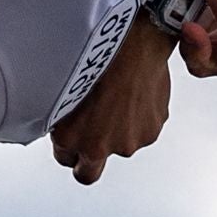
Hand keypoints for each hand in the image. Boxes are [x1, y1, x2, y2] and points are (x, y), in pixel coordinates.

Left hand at [50, 27, 173, 183]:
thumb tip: (65, 123)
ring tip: (119, 98)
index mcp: (70, 138)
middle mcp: (99, 146)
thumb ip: (66, 118)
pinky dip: (140, 116)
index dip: (69, 148)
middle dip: (88, 160)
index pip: (65, 160)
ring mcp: (128, 141)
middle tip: (92, 138)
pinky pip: (142, 129)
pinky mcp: (151, 131)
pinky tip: (136, 92)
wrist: (133, 43)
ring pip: (120, 144)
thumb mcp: (65, 89)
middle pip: (88, 173)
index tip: (73, 136)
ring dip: (118, 130)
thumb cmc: (96, 57)